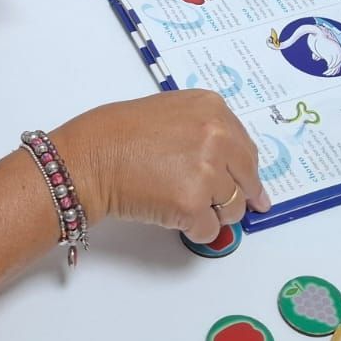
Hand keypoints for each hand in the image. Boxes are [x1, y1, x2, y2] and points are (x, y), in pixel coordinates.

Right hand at [54, 90, 269, 244]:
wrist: (89, 158)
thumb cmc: (116, 135)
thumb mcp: (169, 111)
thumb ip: (203, 130)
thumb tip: (229, 163)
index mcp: (212, 109)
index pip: (246, 149)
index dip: (247, 173)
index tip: (252, 189)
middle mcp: (217, 136)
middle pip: (247, 180)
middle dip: (238, 197)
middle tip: (225, 209)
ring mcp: (207, 172)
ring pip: (232, 210)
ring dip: (212, 214)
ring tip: (181, 204)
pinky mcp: (192, 205)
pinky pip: (210, 231)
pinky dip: (194, 230)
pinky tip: (172, 215)